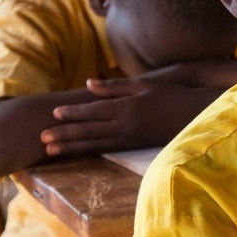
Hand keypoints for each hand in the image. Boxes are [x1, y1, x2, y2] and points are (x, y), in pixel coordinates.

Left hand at [40, 63, 232, 155]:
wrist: (194, 115)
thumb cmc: (169, 96)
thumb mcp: (143, 85)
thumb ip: (115, 86)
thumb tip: (88, 84)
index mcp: (127, 107)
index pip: (94, 110)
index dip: (73, 113)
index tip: (54, 114)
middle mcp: (125, 125)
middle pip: (89, 129)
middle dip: (65, 134)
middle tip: (42, 138)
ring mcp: (129, 138)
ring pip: (94, 143)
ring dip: (71, 146)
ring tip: (51, 150)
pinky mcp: (134, 146)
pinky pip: (106, 149)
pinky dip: (88, 151)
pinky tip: (76, 152)